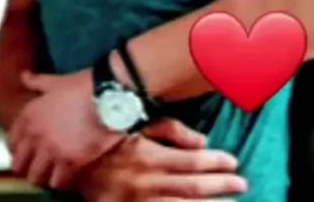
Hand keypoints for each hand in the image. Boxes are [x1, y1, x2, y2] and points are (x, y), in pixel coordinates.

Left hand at [8, 68, 121, 187]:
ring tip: (52, 171)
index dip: (19, 146)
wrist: (110, 94)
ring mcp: (52, 151)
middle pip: (19, 164)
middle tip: (39, 163)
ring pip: (36, 177)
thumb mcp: (56, 81)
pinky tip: (68, 174)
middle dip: (27, 165)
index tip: (27, 148)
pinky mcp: (70, 162)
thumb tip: (24, 76)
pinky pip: (58, 183)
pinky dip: (62, 181)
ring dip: (43, 175)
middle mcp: (36, 136)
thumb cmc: (84, 84)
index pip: (12, 140)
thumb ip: (37, 82)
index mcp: (30, 115)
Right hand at [76, 128, 247, 200]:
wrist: (70, 165)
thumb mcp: (138, 126)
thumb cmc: (109, 139)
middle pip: (193, 186)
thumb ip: (171, 131)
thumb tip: (203, 141)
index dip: (216, 162)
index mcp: (150, 156)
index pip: (192, 161)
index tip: (234, 162)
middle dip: (221, 186)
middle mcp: (147, 182)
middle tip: (243, 184)